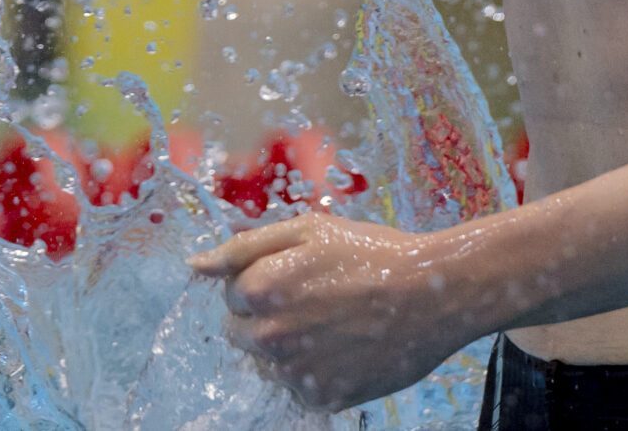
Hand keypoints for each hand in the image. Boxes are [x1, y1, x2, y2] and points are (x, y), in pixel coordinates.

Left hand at [190, 211, 479, 411]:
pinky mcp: (320, 397)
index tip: (299, 276)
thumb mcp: (308, 230)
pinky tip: (345, 348)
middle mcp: (268, 338)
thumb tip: (195, 266)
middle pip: (241, 332)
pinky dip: (315, 371)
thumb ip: (244, 247)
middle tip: (314, 301)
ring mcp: (294, 373)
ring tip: (334, 324)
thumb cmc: (371, 253)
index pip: (232, 294)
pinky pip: (298, 386)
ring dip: (289, 346)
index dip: (264, 280)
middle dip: (266, 316)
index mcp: (259, 291)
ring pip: (269, 361)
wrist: (432, 295)